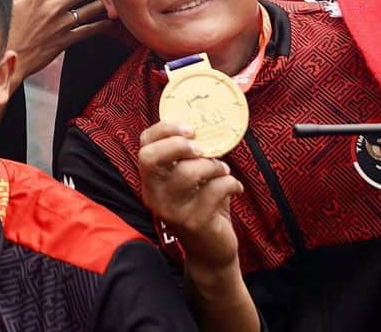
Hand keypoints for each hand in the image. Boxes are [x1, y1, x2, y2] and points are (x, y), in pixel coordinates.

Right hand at [8, 0, 107, 82]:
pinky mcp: (65, 40)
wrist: (9, 56)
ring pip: (87, 11)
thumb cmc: (7, 29)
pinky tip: (109, 22)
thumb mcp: (10, 1)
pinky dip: (99, 27)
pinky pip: (86, 32)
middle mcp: (53, 8)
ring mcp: (61, 24)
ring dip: (101, 3)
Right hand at [138, 121, 242, 267]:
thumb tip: (206, 127)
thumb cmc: (201, 207)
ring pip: (187, 172)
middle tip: (201, 147)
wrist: (211, 253)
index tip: (189, 128)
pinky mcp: (195, 222)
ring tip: (223, 169)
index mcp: (151, 181)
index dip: (163, 130)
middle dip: (177, 144)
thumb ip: (189, 159)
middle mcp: (155, 195)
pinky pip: (214, 190)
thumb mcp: (189, 182)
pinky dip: (230, 183)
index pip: (144, 147)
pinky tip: (236, 187)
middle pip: (151, 157)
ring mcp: (173, 210)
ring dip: (212, 165)